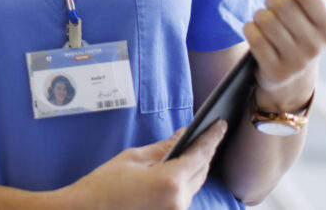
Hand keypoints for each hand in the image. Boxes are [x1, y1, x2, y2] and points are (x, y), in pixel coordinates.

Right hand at [60, 121, 227, 209]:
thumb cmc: (105, 185)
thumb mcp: (135, 158)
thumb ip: (164, 148)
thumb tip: (182, 136)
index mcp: (171, 182)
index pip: (200, 154)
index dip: (211, 137)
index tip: (220, 124)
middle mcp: (179, 201)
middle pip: (202, 171)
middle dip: (205, 151)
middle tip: (208, 132)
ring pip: (195, 184)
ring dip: (196, 166)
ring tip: (195, 148)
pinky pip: (184, 195)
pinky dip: (186, 179)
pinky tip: (181, 168)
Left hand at [243, 0, 325, 109]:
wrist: (293, 75)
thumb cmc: (308, 28)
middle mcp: (316, 45)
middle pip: (281, 3)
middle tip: (271, 3)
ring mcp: (295, 60)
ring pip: (264, 18)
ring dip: (259, 14)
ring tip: (267, 21)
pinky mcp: (274, 70)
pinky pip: (252, 35)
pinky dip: (250, 29)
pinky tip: (259, 35)